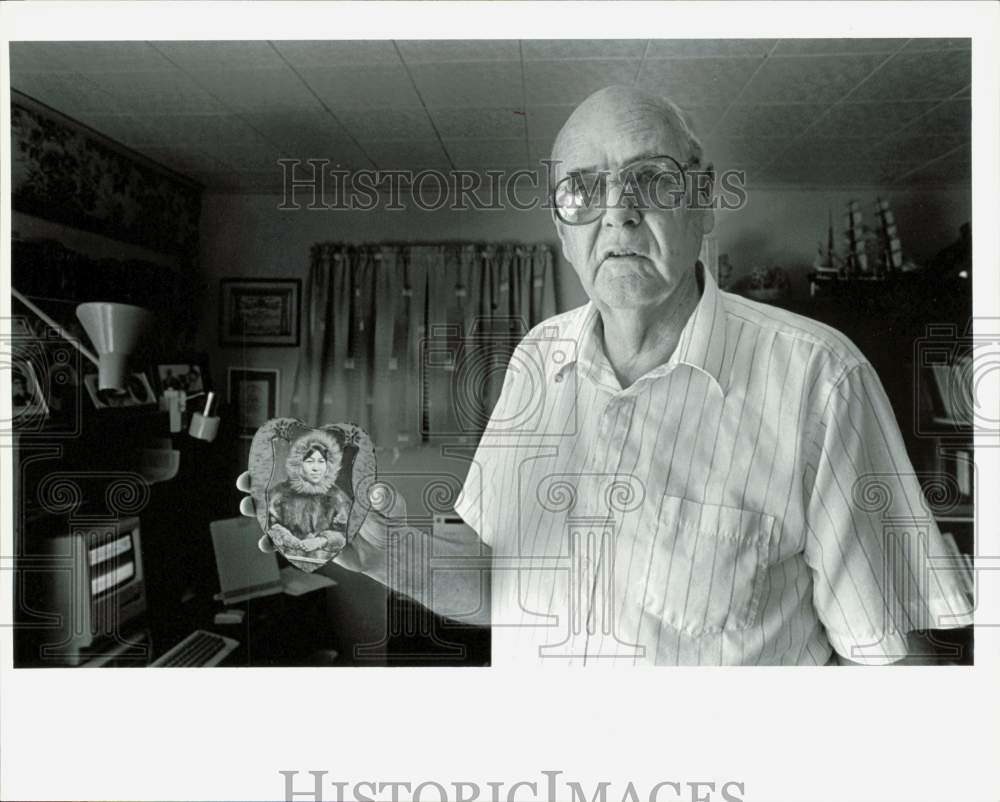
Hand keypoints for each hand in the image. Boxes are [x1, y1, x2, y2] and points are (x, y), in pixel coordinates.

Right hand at [236, 473, 407, 570]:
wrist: (389, 554)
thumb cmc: (391, 522)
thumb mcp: (390, 504)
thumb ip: (385, 498)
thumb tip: (377, 491)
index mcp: (334, 483)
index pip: (304, 467)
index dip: (282, 461)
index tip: (263, 456)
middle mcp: (319, 499)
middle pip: (283, 488)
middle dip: (259, 484)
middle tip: (245, 483)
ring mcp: (313, 520)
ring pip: (279, 513)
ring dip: (259, 511)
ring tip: (245, 509)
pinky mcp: (312, 542)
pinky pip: (287, 540)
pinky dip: (274, 542)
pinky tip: (265, 543)